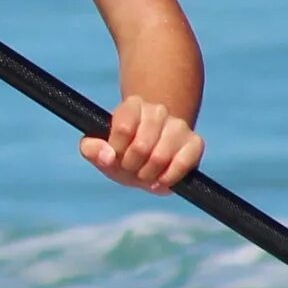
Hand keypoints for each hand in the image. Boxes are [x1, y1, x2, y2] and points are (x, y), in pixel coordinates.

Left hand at [81, 95, 202, 193]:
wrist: (149, 155)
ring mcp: (179, 126)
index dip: (117, 151)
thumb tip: (108, 156)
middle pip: (141, 146)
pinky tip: (160, 181)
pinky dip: (168, 179)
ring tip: (144, 175)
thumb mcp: (100, 150)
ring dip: (148, 175)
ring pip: (160, 157)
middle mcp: (158, 110)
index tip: (115, 157)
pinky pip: (183, 164)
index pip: (123, 129)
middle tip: (131, 169)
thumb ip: (91, 149)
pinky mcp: (196, 143)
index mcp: (133, 106)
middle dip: (131, 167)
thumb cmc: (122, 152)